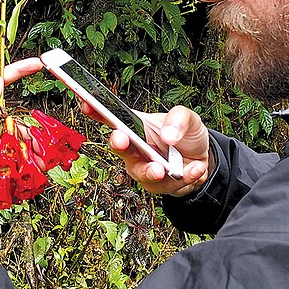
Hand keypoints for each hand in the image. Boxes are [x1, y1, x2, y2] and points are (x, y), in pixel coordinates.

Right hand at [82, 102, 210, 196]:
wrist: (202, 159)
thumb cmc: (186, 135)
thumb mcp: (188, 117)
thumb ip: (179, 118)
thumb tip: (168, 134)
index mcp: (136, 126)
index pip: (112, 117)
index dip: (95, 111)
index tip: (87, 103)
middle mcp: (135, 148)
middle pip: (119, 147)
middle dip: (118, 144)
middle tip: (120, 139)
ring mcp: (144, 168)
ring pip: (141, 173)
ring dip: (150, 171)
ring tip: (162, 169)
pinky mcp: (158, 185)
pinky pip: (167, 185)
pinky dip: (184, 177)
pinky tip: (195, 168)